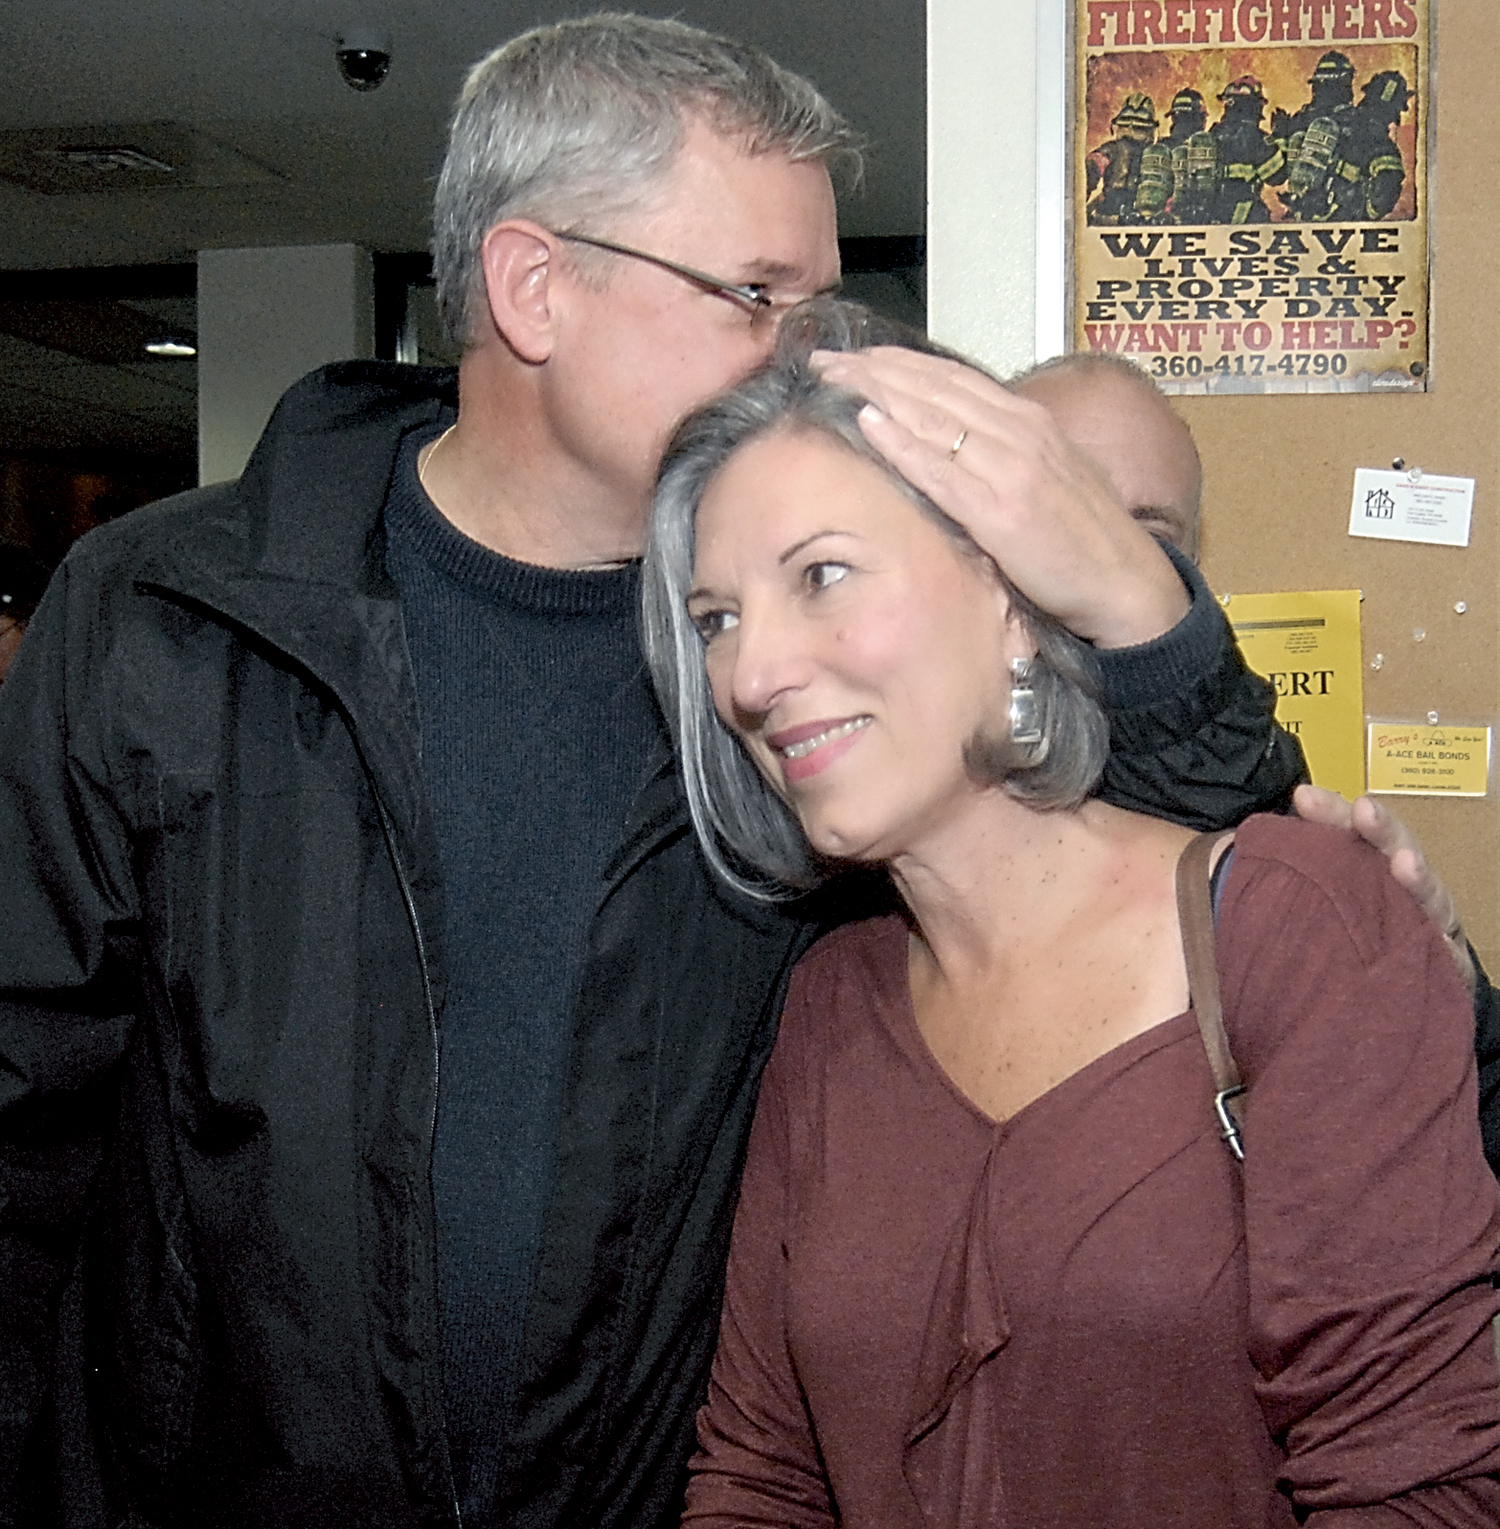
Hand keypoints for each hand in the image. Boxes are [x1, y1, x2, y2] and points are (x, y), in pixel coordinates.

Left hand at [809, 347, 1188, 648]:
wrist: (1125, 582)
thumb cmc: (1082, 538)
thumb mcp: (1046, 476)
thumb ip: (1003, 453)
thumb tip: (956, 444)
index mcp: (1028, 421)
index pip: (952, 378)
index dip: (899, 363)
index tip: (856, 356)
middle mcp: (1019, 433)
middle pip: (934, 388)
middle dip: (875, 369)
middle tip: (826, 359)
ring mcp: (1010, 469)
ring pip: (932, 417)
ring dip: (878, 393)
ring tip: (834, 378)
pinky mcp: (1001, 512)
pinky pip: (941, 470)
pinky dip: (902, 443)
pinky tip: (868, 423)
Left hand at [1293, 784, 1475, 994]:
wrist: (1393, 985)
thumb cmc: (1346, 932)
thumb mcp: (1318, 896)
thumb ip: (1293, 871)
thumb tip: (1245, 849)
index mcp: (1365, 863)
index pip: (1350, 830)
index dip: (1332, 812)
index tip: (1305, 798)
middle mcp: (1399, 885)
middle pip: (1395, 850)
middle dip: (1381, 829)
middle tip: (1364, 811)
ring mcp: (1425, 920)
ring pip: (1427, 893)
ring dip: (1417, 876)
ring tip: (1404, 863)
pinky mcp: (1444, 960)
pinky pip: (1446, 950)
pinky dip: (1440, 939)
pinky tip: (1429, 929)